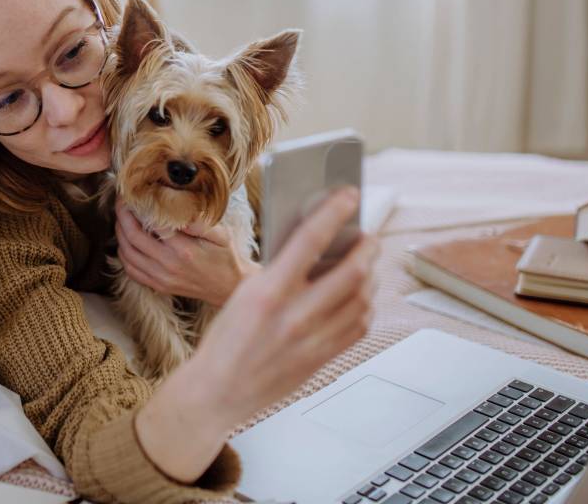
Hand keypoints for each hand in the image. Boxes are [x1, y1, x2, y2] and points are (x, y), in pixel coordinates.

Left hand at [114, 198, 250, 305]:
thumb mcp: (221, 235)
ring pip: (127, 253)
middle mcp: (168, 265)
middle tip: (121, 202)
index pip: (151, 223)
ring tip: (122, 219)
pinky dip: (124, 254)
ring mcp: (161, 278)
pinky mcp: (158, 286)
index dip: (138, 207)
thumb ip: (199, 222)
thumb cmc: (225, 257)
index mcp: (183, 250)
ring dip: (120, 234)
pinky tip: (127, 242)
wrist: (229, 288)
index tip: (133, 194)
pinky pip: (130, 270)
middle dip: (122, 216)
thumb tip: (177, 210)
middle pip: (132, 237)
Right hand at [135, 187, 378, 480]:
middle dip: (367, 248)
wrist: (216, 391)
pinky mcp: (321, 360)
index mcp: (267, 291)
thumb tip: (314, 247)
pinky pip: (358, 327)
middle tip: (368, 236)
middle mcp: (294, 315)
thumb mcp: (243, 294)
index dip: (334, 212)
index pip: (310, 239)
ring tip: (366, 264)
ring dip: (371, 276)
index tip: (348, 194)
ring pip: (362, 299)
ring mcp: (311, 340)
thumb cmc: (225, 340)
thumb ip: (279, 272)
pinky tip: (361, 297)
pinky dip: (366, 306)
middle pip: (351, 271)